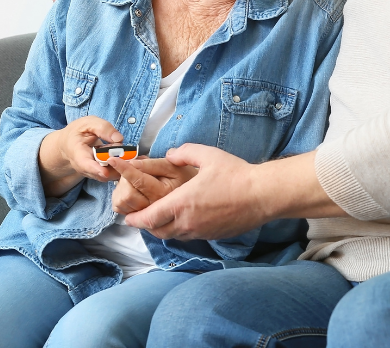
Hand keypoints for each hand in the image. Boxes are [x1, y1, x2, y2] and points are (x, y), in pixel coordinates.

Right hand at [38, 115, 123, 195]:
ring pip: (109, 176)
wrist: (69, 143)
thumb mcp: (88, 123)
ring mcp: (92, 173)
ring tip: (133, 158)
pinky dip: (122, 169)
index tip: (105, 172)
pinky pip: (112, 174)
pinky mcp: (100, 174)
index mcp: (77, 153)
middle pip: (101, 173)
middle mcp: (84, 167)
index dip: (95, 169)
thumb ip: (103, 128)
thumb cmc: (78, 132)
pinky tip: (131, 159)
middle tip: (131, 160)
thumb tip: (119, 139)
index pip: (85, 164)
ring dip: (122, 169)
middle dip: (116, 168)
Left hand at [124, 144, 265, 240]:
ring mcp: (201, 232)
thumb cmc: (236, 174)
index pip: (148, 218)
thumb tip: (170, 155)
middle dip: (147, 225)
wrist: (262, 195)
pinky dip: (182, 230)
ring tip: (162, 218)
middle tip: (143, 216)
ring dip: (164, 229)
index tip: (127, 217)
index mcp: (181, 203)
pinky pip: (190, 236)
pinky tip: (187, 219)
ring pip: (174, 236)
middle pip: (157, 231)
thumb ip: (184, 153)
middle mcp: (187, 222)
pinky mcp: (213, 236)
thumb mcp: (208, 155)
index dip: (134, 219)